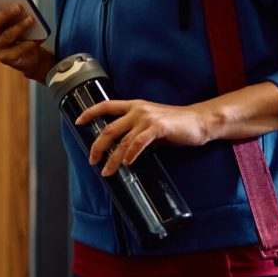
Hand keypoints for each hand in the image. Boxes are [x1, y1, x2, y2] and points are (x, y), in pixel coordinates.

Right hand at [0, 0, 54, 82]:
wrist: (30, 55)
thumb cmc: (21, 30)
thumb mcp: (16, 18)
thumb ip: (14, 9)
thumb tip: (20, 2)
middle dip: (5, 13)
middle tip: (19, 7)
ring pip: (7, 36)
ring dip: (20, 26)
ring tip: (31, 20)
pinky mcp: (5, 58)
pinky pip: (18, 49)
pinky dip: (29, 43)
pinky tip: (37, 38)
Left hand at [77, 99, 209, 174]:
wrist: (199, 121)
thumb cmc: (176, 124)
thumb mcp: (152, 125)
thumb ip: (137, 133)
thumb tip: (125, 150)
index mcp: (134, 106)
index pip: (106, 105)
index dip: (90, 112)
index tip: (78, 121)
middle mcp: (137, 109)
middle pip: (109, 128)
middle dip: (98, 146)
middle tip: (92, 160)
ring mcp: (147, 117)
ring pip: (122, 140)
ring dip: (113, 158)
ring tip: (107, 171)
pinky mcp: (158, 127)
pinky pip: (139, 142)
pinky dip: (131, 154)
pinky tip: (127, 164)